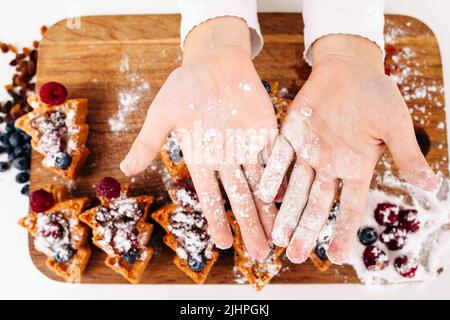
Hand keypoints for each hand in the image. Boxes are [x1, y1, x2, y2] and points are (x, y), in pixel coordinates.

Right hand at [120, 17, 277, 258]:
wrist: (215, 61)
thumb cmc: (186, 84)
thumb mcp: (163, 113)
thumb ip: (149, 141)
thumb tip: (123, 170)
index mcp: (202, 158)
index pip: (210, 196)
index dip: (217, 219)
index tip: (224, 244)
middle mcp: (227, 159)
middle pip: (240, 198)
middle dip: (250, 225)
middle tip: (259, 255)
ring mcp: (249, 147)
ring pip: (261, 185)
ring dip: (270, 210)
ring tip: (278, 237)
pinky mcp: (267, 132)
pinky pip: (278, 159)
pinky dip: (285, 178)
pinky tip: (293, 198)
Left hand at [258, 34, 440, 263]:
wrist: (349, 68)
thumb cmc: (376, 94)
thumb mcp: (395, 125)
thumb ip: (407, 155)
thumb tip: (433, 186)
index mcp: (356, 168)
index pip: (350, 207)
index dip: (344, 231)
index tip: (335, 257)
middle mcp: (330, 166)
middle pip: (317, 204)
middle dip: (307, 229)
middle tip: (295, 256)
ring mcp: (309, 151)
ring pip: (295, 188)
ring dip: (286, 211)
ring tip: (277, 236)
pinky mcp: (291, 134)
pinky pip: (279, 157)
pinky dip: (272, 174)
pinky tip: (264, 193)